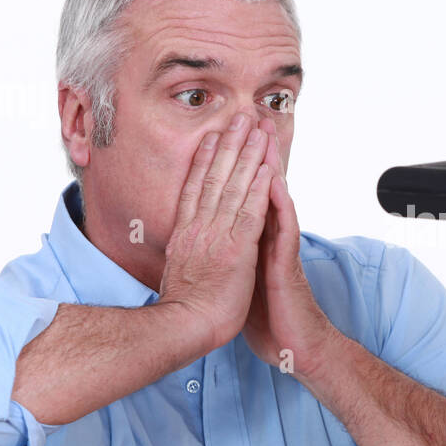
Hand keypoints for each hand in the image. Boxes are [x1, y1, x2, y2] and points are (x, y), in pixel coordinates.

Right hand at [158, 116, 273, 353]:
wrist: (186, 329)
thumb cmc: (184, 312)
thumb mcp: (177, 274)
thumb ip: (183, 255)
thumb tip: (179, 248)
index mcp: (185, 234)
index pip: (195, 188)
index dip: (205, 159)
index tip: (213, 136)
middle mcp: (199, 228)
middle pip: (214, 177)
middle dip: (229, 145)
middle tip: (240, 117)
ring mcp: (217, 236)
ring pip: (234, 186)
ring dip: (248, 155)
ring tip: (256, 129)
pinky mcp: (237, 248)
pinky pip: (251, 211)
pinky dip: (259, 187)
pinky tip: (268, 168)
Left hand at [242, 117, 339, 375]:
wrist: (293, 345)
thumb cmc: (268, 317)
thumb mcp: (241, 280)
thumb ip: (232, 256)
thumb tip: (210, 245)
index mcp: (251, 240)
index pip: (242, 195)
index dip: (233, 166)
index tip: (224, 136)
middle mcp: (267, 239)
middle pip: (258, 188)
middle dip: (252, 153)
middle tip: (249, 118)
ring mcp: (279, 249)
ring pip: (273, 200)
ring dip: (269, 166)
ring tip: (264, 136)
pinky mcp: (287, 264)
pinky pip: (284, 228)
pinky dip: (279, 203)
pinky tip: (274, 181)